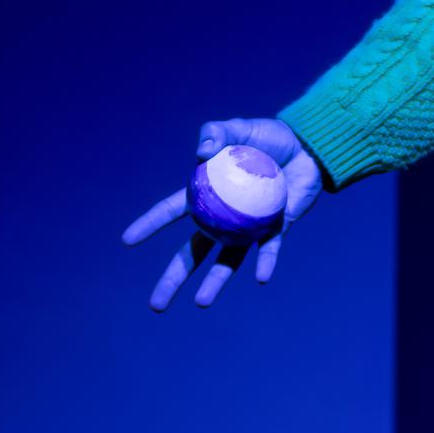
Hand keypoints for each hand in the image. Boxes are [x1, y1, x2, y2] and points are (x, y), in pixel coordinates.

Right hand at [121, 117, 324, 310]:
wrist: (306, 147)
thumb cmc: (267, 137)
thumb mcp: (238, 127)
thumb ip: (216, 133)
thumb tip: (202, 154)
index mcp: (207, 195)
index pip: (171, 212)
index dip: (149, 224)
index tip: (127, 240)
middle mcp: (223, 218)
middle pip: (192, 251)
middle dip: (173, 277)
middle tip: (156, 305)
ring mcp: (248, 226)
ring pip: (227, 260)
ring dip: (214, 282)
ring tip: (201, 303)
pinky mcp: (276, 228)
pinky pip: (268, 249)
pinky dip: (265, 262)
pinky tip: (260, 277)